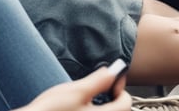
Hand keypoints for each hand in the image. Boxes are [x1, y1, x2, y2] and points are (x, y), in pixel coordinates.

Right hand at [14, 67, 130, 110]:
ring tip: (89, 97)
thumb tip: (112, 72)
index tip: (111, 79)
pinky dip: (92, 110)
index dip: (120, 87)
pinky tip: (78, 107)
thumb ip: (98, 81)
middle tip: (101, 87)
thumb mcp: (76, 90)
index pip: (126, 103)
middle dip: (113, 97)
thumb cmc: (52, 110)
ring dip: (104, 105)